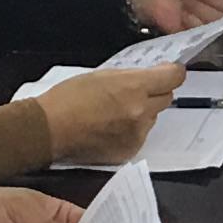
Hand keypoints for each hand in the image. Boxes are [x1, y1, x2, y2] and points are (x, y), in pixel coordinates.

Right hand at [33, 64, 183, 167]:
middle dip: (155, 92)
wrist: (49, 129)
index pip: (174, 77)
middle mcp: (141, 111)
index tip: (168, 72)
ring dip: (143, 113)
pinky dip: (131, 131)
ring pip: (153, 118)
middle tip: (136, 92)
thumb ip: (129, 77)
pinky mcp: (129, 151)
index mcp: (134, 87)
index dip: (172, 73)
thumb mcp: (101, 75)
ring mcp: (137, 133)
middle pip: (167, 98)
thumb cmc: (68, 98)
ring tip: (116, 112)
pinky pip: (140, 136)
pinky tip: (110, 128)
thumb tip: (147, 77)